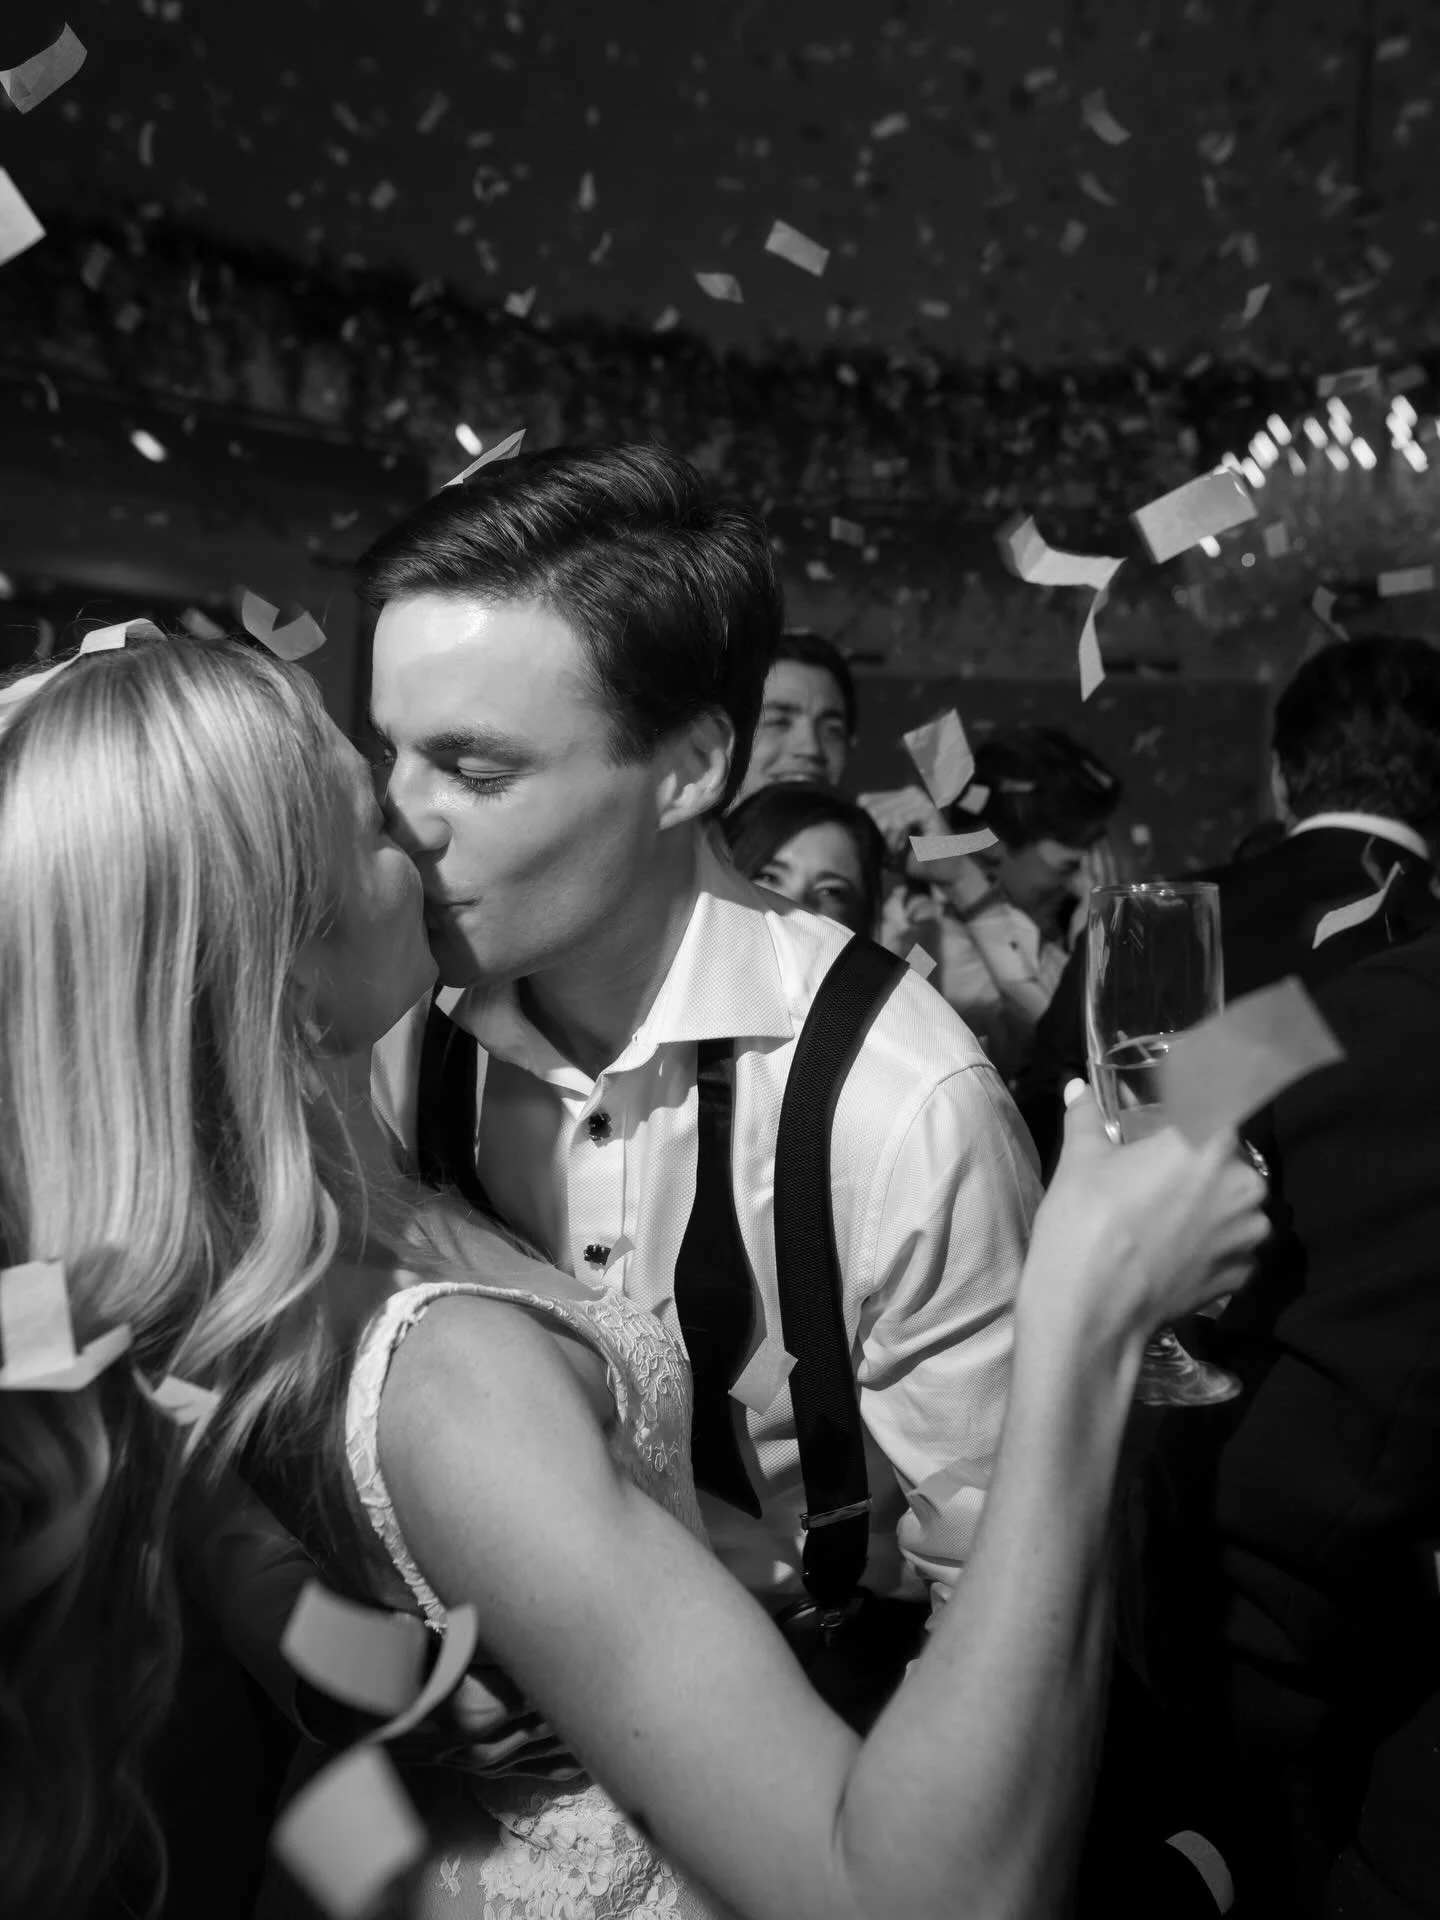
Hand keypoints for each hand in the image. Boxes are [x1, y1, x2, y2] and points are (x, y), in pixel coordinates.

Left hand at [858, 785, 946, 855]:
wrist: (944, 870)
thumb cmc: (914, 858)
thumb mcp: (885, 845)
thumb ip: (870, 831)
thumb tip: (851, 820)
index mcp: (898, 796)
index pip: (867, 801)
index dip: (868, 825)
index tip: (880, 845)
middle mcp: (909, 792)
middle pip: (873, 808)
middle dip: (878, 835)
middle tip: (889, 850)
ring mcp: (920, 799)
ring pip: (885, 816)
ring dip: (887, 840)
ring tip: (896, 851)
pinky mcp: (928, 810)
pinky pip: (899, 821)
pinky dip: (896, 839)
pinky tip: (902, 849)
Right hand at [1017, 1083, 1268, 1359]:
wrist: (1090, 1313)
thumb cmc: (1083, 1223)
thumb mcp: (1080, 1161)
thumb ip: (1087, 1118)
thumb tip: (1077, 1088)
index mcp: (1207, 1140)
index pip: (1235, 1091)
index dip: (1225, 1079)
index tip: (1213, 1072)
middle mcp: (1243, 1182)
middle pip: (1234, 1153)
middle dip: (1206, 1155)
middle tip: (1164, 1166)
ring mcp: (1249, 1233)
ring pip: (1240, 1201)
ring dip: (1215, 1200)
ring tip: (1169, 1213)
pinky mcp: (1244, 1274)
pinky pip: (1236, 1243)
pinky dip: (1214, 1240)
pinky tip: (1177, 1248)